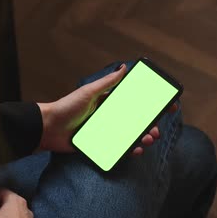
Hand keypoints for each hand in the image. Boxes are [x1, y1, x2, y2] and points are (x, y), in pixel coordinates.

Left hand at [38, 64, 177, 153]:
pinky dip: (130, 149)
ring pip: (131, 136)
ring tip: (148, 139)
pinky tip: (135, 149)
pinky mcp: (100, 146)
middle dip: (151, 125)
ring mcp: (106, 132)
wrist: (49, 129)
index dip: (151, 104)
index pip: (134, 102)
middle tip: (156, 128)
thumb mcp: (88, 92)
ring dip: (143, 137)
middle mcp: (109, 117)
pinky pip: (119, 149)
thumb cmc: (66, 108)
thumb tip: (123, 67)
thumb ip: (107, 83)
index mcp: (108, 103)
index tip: (167, 106)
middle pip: (137, 121)